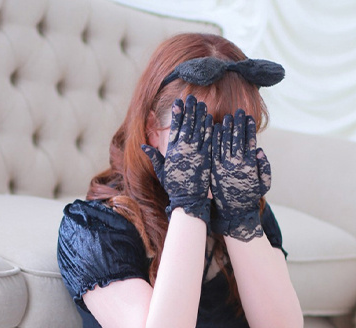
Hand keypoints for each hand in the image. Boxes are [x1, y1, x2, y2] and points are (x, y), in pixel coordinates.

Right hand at [141, 95, 212, 221]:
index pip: (174, 127)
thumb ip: (155, 157)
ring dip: (200, 116)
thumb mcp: (162, 171)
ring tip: (202, 105)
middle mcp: (183, 150)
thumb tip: (144, 145)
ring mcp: (196, 153)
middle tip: (193, 98)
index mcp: (172, 150)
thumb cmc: (174, 187)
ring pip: (199, 130)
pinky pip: (209, 141)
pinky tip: (211, 120)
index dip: (177, 113)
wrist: (188, 201)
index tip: (179, 102)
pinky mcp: (206, 159)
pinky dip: (210, 130)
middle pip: (188, 125)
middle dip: (190, 110)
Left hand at [210, 110, 270, 240]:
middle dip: (238, 123)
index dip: (249, 128)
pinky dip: (215, 138)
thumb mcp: (264, 184)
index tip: (249, 118)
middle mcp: (236, 164)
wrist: (233, 212)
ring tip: (227, 118)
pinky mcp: (213, 169)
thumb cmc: (250, 197)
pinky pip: (214, 150)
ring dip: (226, 127)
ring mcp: (223, 166)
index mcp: (250, 165)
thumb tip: (260, 150)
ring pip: (224, 141)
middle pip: (236, 137)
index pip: (249, 141)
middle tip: (238, 112)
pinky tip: (216, 130)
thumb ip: (265, 167)